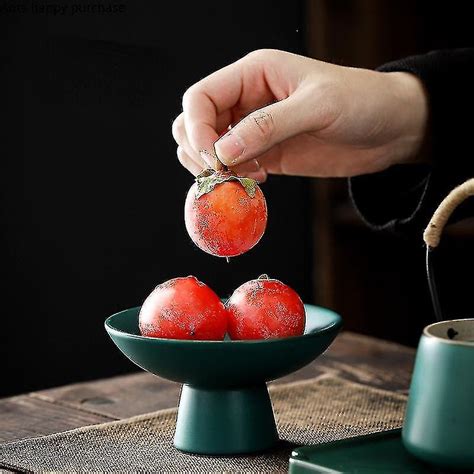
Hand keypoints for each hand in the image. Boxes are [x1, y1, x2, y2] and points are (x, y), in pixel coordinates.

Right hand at [172, 49, 427, 180]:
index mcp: (253, 74)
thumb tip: (223, 152)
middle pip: (195, 124)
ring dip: (214, 168)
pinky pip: (233, 168)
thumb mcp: (317, 106)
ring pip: (210, 149)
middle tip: (222, 173)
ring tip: (241, 178)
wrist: (389, 129)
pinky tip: (256, 182)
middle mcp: (247, 100)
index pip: (200, 98)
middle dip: (199, 150)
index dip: (197, 129)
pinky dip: (233, 179)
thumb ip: (268, 126)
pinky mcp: (266, 155)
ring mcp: (254, 130)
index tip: (214, 158)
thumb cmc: (360, 102)